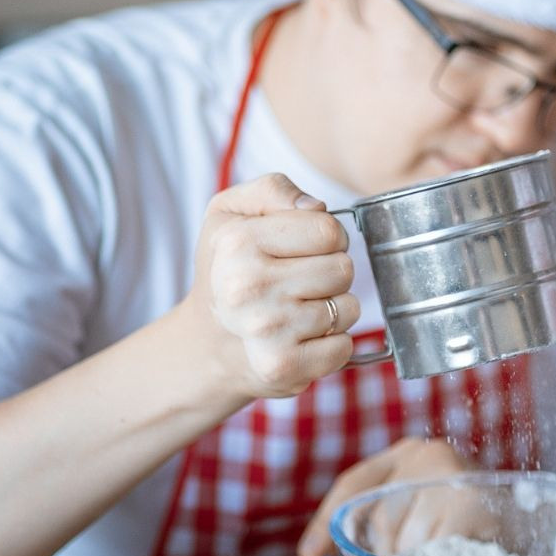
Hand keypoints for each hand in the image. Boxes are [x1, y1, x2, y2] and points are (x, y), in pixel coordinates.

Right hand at [188, 173, 359, 400]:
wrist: (206, 342)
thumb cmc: (228, 268)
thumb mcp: (232, 211)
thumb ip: (274, 190)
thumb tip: (315, 208)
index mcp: (238, 242)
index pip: (329, 230)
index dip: (325, 237)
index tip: (302, 249)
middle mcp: (247, 286)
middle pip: (343, 268)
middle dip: (330, 272)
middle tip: (298, 282)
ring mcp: (265, 330)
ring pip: (349, 308)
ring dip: (332, 309)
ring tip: (297, 310)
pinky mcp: (282, 366)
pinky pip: (344, 346)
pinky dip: (331, 343)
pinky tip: (302, 339)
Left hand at [297, 436, 477, 555]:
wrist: (544, 526)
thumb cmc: (480, 523)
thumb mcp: (427, 509)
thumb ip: (392, 517)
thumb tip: (345, 551)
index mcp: (407, 453)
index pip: (354, 484)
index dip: (327, 519)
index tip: (309, 555)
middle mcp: (424, 455)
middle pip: (380, 517)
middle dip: (392, 551)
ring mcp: (448, 474)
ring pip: (406, 539)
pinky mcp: (468, 501)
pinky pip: (435, 549)